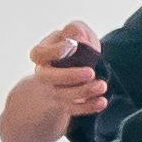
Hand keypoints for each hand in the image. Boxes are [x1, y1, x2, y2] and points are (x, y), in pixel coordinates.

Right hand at [0, 23, 108, 141]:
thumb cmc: (69, 55)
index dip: (54, 50)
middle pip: (48, 77)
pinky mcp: (63, 106)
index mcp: (43, 56)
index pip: (39, 54)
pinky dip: (88, 107)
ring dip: (83, 91)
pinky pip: (74, 109)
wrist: (56, 85)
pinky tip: (102, 102)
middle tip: (90, 72)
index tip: (72, 45)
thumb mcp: (72, 37)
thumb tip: (77, 36)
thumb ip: (76, 31)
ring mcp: (52, 92)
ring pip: (63, 95)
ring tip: (101, 85)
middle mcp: (44, 75)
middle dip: (69, 76)